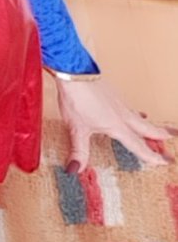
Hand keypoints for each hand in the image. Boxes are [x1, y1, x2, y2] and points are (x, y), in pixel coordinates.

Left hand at [55, 76, 173, 172]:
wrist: (74, 72)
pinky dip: (136, 114)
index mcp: (117, 126)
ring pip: (139, 118)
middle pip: (147, 128)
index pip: (138, 145)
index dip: (152, 156)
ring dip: (150, 125)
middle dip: (161, 135)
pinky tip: (134, 112)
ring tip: (160, 130)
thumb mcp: (76, 129)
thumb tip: (75, 169)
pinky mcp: (112, 94)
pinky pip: (129, 108)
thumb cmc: (76, 99)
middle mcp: (122, 114)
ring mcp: (118, 103)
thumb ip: (78, 150)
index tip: (166, 161)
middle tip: (174, 137)